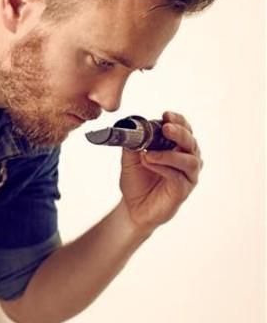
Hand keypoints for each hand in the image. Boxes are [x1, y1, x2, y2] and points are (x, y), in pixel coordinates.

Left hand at [118, 111, 201, 231]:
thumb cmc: (136, 182)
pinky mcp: (183, 190)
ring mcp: (188, 176)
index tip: (166, 115)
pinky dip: (163, 168)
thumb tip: (131, 128)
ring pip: (189, 160)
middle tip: (166, 128)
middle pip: (191, 142)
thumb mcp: (130, 159)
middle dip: (180, 133)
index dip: (179, 121)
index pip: (185, 130)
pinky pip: (178, 177)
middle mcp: (187, 160)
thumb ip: (132, 144)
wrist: (132, 207)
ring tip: (148, 154)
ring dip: (169, 154)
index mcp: (177, 148)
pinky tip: (149, 163)